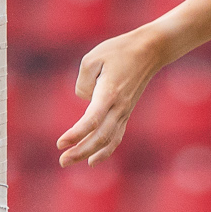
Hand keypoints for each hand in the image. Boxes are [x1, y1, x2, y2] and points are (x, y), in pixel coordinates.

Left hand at [57, 29, 167, 165]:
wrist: (150, 50)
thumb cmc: (118, 51)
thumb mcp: (92, 59)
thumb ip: (82, 83)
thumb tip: (85, 100)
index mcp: (109, 92)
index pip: (92, 120)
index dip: (76, 134)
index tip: (60, 143)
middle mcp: (118, 106)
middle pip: (100, 136)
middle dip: (80, 151)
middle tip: (62, 161)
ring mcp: (124, 111)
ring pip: (107, 140)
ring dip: (88, 153)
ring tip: (68, 161)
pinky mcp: (126, 112)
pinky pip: (116, 136)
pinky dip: (105, 150)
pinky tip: (92, 160)